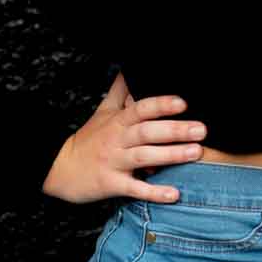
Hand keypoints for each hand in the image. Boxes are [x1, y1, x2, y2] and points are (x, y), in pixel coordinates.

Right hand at [41, 74, 203, 204]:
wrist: (59, 169)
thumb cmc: (88, 139)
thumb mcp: (103, 111)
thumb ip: (120, 90)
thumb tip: (130, 67)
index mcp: (117, 121)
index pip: (140, 109)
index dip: (161, 105)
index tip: (183, 102)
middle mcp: (116, 140)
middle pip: (147, 132)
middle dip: (175, 130)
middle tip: (202, 129)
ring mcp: (114, 162)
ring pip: (144, 157)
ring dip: (171, 155)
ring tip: (196, 153)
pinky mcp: (112, 184)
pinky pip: (135, 189)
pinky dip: (154, 192)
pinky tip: (175, 194)